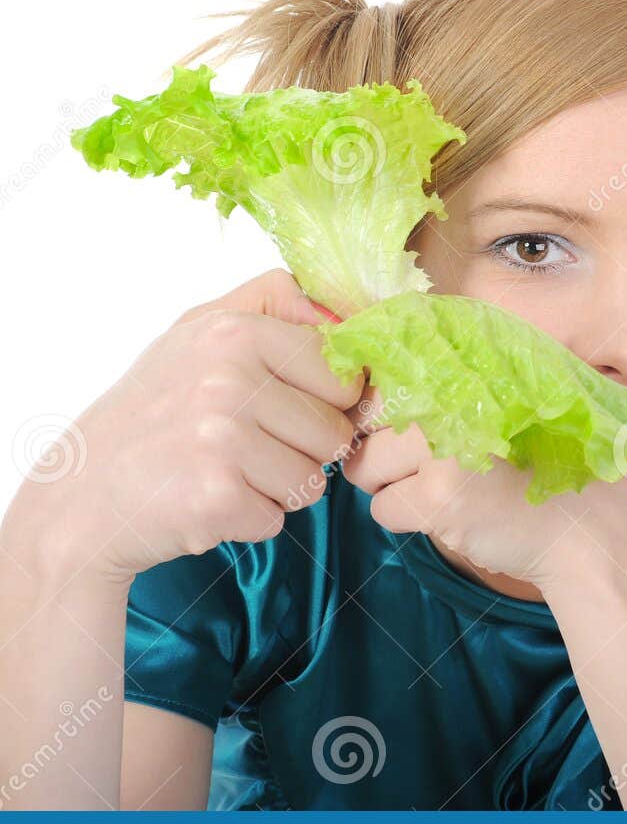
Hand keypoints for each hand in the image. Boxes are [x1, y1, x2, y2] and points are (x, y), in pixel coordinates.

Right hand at [3, 269, 365, 587]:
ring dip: (277, 488)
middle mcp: (227, 380)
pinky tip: (205, 501)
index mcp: (234, 332)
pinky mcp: (216, 498)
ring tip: (223, 472)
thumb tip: (349, 314)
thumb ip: (274, 304)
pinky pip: (278, 518)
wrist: (79, 497)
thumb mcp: (199, 332)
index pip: (343, 375)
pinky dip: (248, 520)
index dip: (325, 402)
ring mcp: (221, 439)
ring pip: (313, 479)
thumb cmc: (154, 412)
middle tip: (243, 446)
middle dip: (302, 450)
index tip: (281, 406)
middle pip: (335, 432)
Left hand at [340, 387, 626, 588]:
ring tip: (445, 490)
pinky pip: (382, 509)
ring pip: (365, 468)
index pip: (385, 375)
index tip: (406, 429)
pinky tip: (453, 515)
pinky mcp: (436, 495)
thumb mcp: (513, 407)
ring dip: (393, 486)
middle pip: (365, 420)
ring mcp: (440, 447)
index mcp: (466, 371)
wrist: (590, 525)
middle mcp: (449, 398)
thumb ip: (459, 389)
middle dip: (382, 449)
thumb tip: (377, 393)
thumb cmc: (551, 467)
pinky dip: (409, 519)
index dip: (385, 408)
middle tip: (429, 467)